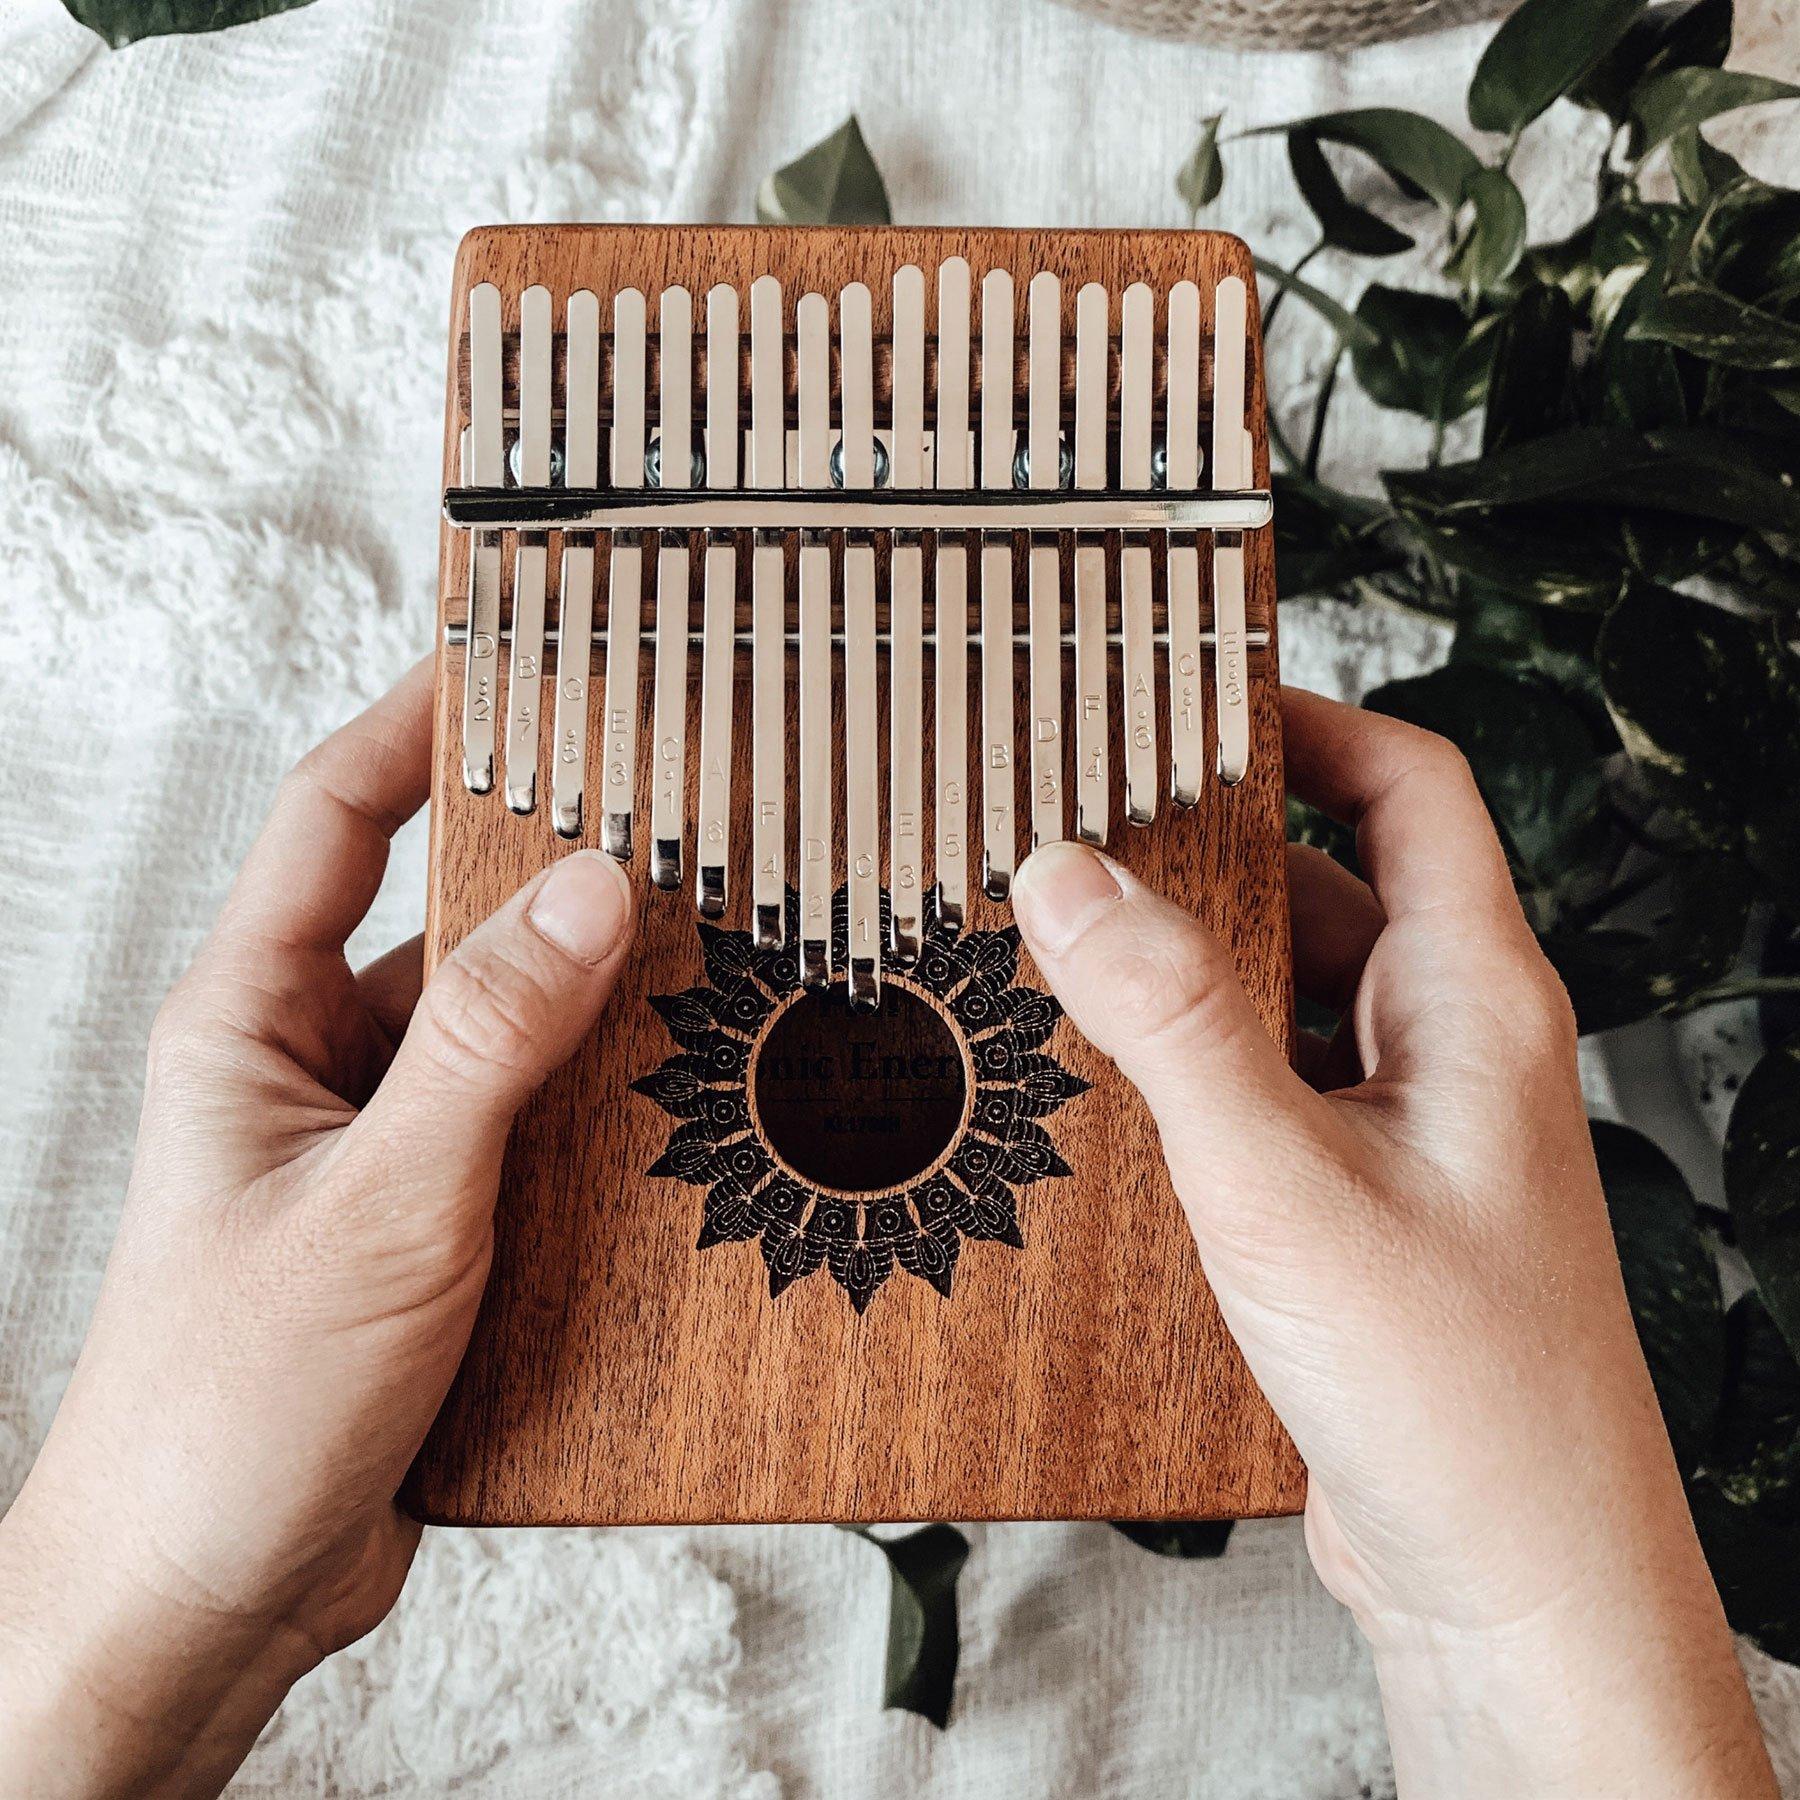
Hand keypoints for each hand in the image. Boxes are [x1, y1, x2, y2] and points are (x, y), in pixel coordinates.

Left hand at [0, 660, 635, 1797]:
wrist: (199, 1596)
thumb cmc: (227, 1404)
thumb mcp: (378, 1205)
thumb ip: (482, 1044)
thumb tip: (582, 891)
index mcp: (251, 1021)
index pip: (334, 817)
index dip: (416, 719)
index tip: (512, 654)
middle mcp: (310, 1064)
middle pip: (439, 914)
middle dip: (544, 862)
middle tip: (663, 807)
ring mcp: (375, 1144)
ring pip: (498, 1027)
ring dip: (586, 1000)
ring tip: (704, 956)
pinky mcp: (429, 1221)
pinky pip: (526, 1125)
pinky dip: (595, 1107)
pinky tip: (676, 1108)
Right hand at [1010, 689, 1773, 1799]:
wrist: (1514, 1584)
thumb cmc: (1458, 1394)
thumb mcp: (1285, 1181)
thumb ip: (1173, 1021)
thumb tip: (1069, 874)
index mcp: (1477, 1001)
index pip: (1411, 790)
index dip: (1310, 723)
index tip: (1196, 695)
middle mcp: (1457, 1049)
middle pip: (1339, 884)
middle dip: (1221, 845)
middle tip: (1094, 819)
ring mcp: (1416, 1131)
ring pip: (1301, 994)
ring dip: (1204, 962)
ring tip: (1080, 939)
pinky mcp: (1370, 1206)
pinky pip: (1281, 1086)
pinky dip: (1205, 1060)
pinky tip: (1120, 1081)